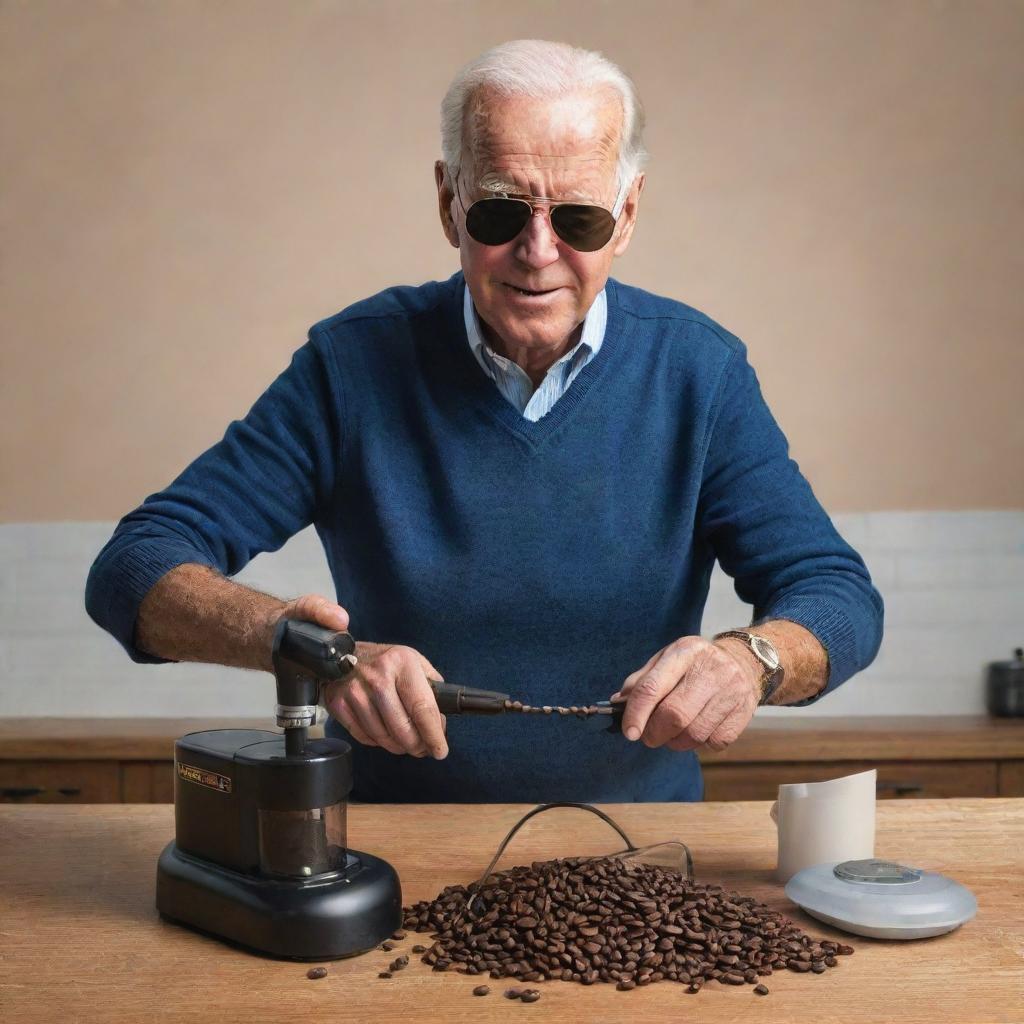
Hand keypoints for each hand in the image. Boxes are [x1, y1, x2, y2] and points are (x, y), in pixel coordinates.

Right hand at [322, 641, 448, 759]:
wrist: (343, 654)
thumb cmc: (386, 661)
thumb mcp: (414, 661)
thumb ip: (431, 687)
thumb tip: (440, 721)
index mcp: (402, 663)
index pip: (422, 708)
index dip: (433, 734)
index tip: (440, 750)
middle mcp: (378, 678)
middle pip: (403, 729)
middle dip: (417, 746)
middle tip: (424, 749)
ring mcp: (355, 692)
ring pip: (383, 738)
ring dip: (399, 746)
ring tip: (406, 742)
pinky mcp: (338, 704)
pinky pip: (365, 738)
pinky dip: (379, 742)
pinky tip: (385, 733)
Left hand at [613, 636, 761, 751]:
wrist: (745, 662)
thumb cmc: (695, 664)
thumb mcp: (667, 660)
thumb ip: (642, 680)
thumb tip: (618, 703)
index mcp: (684, 652)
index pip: (653, 687)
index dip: (636, 713)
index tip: (629, 732)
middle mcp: (709, 669)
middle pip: (674, 714)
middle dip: (655, 732)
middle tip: (649, 736)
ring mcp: (730, 691)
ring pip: (694, 733)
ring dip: (675, 742)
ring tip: (672, 734)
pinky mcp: (744, 712)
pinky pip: (715, 742)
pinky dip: (700, 745)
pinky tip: (696, 732)